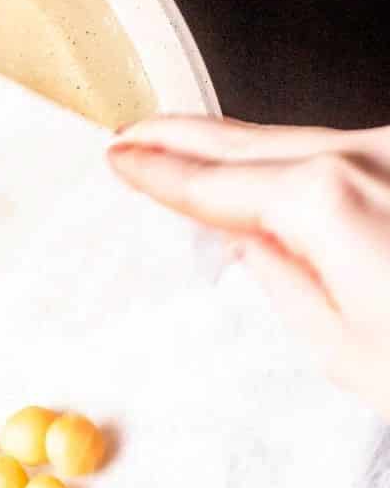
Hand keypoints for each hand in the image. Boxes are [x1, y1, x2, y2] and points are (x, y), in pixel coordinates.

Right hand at [109, 117, 389, 419]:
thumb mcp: (350, 354)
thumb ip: (287, 285)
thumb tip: (256, 248)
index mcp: (326, 201)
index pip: (217, 183)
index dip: (160, 172)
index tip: (122, 159)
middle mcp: (373, 158)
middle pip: (254, 140)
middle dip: (186, 135)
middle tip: (137, 133)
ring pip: (306, 143)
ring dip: (243, 150)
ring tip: (190, 155)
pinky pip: (351, 157)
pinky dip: (304, 165)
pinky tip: (277, 179)